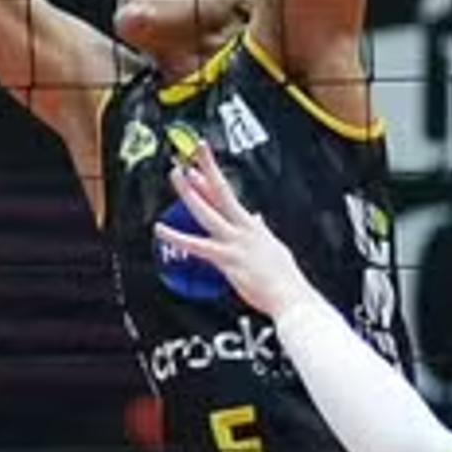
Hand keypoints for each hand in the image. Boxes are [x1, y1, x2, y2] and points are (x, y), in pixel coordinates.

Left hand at [158, 137, 325, 320]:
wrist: (290, 296)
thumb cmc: (283, 278)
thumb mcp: (273, 248)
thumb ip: (261, 231)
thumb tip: (258, 218)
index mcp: (253, 226)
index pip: (227, 198)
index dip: (211, 181)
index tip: (198, 167)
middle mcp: (244, 228)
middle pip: (221, 192)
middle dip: (206, 170)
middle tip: (189, 155)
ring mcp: (235, 241)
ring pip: (208, 211)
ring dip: (190, 192)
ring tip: (176, 176)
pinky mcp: (228, 258)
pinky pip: (197, 245)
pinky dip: (177, 237)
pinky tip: (161, 229)